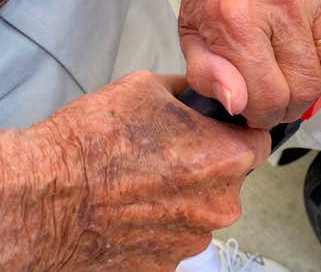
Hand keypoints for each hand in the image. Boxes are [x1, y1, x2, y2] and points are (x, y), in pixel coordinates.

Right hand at [0, 71, 268, 269]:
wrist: (41, 198)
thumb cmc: (91, 143)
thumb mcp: (147, 87)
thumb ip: (190, 91)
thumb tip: (203, 93)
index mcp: (225, 158)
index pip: (259, 142)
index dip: (239, 132)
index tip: (221, 131)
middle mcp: (219, 205)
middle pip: (233, 178)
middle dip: (211, 163)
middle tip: (172, 153)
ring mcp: (193, 240)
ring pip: (204, 209)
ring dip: (186, 196)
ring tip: (144, 181)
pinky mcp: (166, 266)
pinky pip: (178, 236)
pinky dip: (163, 223)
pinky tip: (133, 208)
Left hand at [175, 0, 320, 128]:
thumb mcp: (192, 35)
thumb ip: (207, 75)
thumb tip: (237, 102)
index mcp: (238, 18)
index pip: (270, 96)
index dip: (268, 115)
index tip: (265, 110)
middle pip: (308, 84)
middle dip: (295, 101)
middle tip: (285, 93)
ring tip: (305, 70)